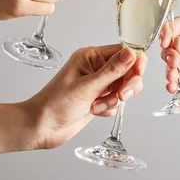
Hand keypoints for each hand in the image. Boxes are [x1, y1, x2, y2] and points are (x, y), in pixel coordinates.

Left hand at [22, 45, 146, 149]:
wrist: (42, 128)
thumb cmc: (55, 104)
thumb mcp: (87, 86)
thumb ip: (112, 70)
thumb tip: (131, 53)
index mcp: (91, 57)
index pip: (123, 51)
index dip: (134, 61)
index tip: (138, 73)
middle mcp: (96, 68)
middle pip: (128, 70)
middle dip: (127, 84)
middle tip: (120, 95)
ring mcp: (98, 84)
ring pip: (123, 87)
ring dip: (115, 99)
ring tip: (98, 105)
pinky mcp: (99, 99)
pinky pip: (117, 101)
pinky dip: (109, 108)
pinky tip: (94, 111)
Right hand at [160, 16, 179, 105]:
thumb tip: (177, 46)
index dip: (169, 32)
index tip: (166, 41)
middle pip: (171, 43)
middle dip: (169, 53)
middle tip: (175, 61)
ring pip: (171, 61)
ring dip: (169, 69)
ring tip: (174, 76)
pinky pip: (177, 78)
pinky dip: (173, 81)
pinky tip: (173, 85)